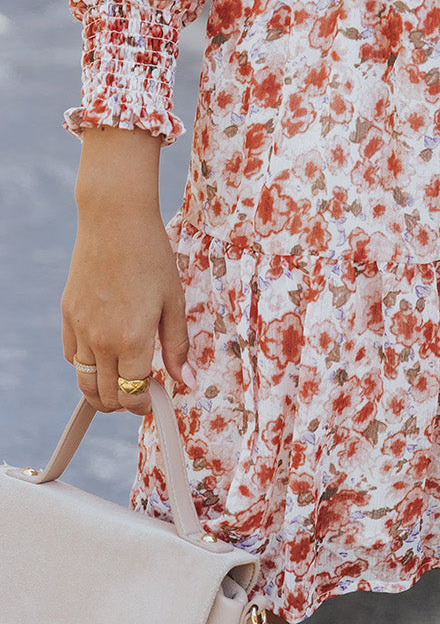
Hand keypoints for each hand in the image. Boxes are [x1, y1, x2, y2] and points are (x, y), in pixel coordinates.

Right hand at [61, 126, 190, 415]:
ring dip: (103, 389)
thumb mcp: (174, 300)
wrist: (115, 219)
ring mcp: (80, 328)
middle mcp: (101, 341)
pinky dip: (86, 364)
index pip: (133, 394)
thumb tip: (186, 381)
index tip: (155, 397)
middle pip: (106, 396)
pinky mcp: (67, 315)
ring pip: (84, 381)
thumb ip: (178, 346)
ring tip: (123, 378)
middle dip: (125, 403)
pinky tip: (105, 352)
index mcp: (132, 339)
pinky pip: (72, 356)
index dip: (144, 404)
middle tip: (142, 391)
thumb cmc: (152, 256)